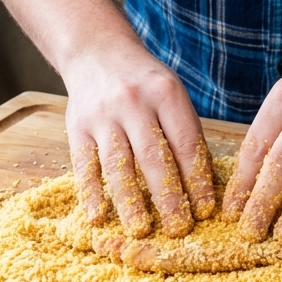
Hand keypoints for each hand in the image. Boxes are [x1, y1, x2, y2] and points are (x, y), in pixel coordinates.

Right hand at [64, 42, 215, 238]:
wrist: (97, 51)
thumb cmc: (144, 81)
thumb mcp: (171, 92)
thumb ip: (184, 131)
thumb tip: (202, 183)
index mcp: (165, 92)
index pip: (185, 142)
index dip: (196, 179)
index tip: (204, 209)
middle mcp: (133, 101)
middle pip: (153, 156)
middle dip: (167, 196)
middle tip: (178, 229)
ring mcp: (102, 114)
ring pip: (118, 163)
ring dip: (129, 200)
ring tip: (140, 230)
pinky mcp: (77, 125)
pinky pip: (84, 163)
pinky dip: (91, 192)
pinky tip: (98, 216)